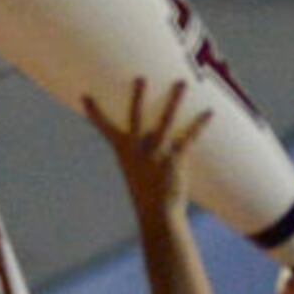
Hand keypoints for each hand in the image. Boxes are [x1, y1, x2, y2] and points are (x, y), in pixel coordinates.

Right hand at [83, 78, 206, 217]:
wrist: (157, 214)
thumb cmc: (146, 192)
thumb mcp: (136, 169)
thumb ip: (142, 148)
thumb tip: (150, 130)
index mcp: (124, 152)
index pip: (106, 128)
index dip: (95, 113)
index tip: (85, 97)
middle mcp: (137, 150)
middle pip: (136, 118)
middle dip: (138, 97)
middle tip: (141, 79)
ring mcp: (156, 154)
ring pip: (165, 121)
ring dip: (174, 101)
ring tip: (181, 83)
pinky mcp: (175, 160)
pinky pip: (188, 138)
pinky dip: (199, 125)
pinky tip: (208, 113)